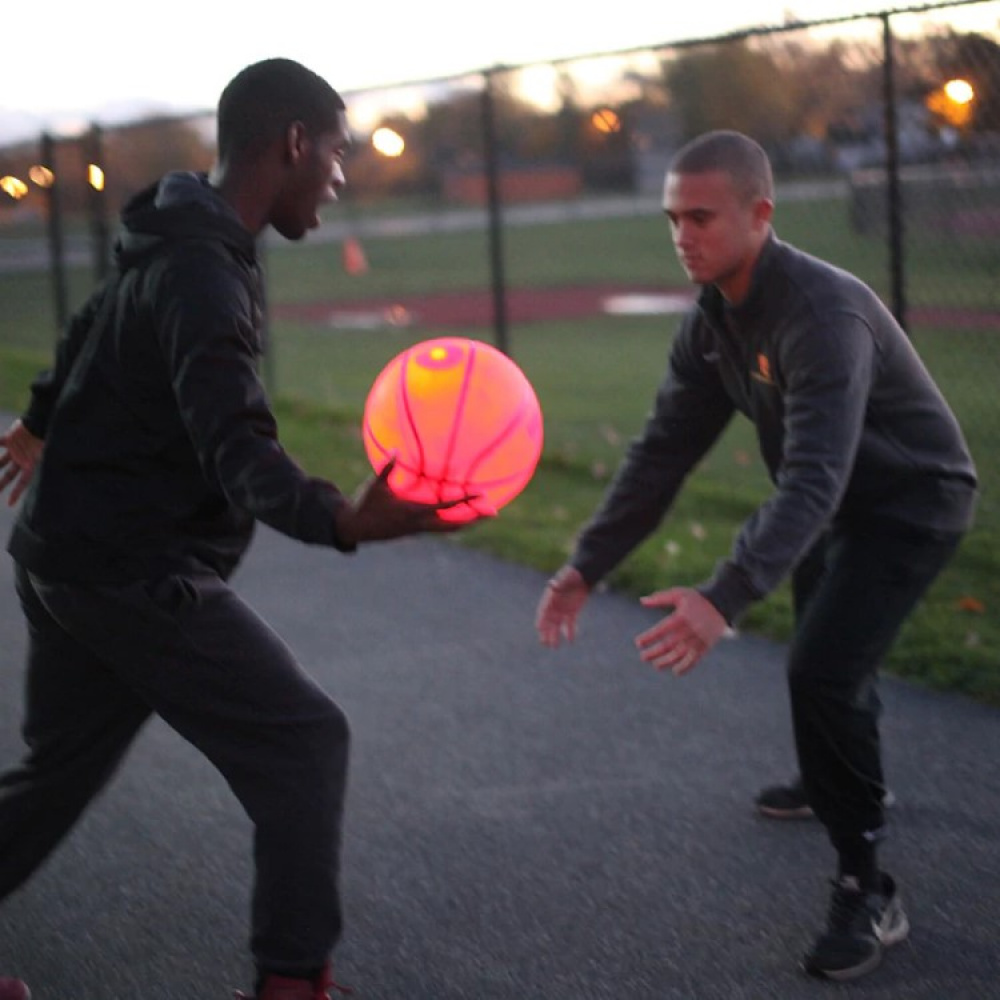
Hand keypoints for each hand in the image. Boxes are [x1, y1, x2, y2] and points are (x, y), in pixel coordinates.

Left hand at [0, 420, 42, 505]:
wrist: (41, 422)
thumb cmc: (46, 439)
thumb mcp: (45, 456)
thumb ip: (39, 468)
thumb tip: (43, 485)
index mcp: (32, 465)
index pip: (23, 482)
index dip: (16, 493)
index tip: (10, 504)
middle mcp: (23, 459)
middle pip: (9, 475)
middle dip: (0, 484)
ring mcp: (16, 450)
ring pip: (1, 462)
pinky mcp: (11, 439)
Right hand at [335, 456, 490, 545]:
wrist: (357, 528)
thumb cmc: (366, 504)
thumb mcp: (375, 485)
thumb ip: (388, 468)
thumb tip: (396, 449)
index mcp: (415, 510)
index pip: (446, 506)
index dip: (465, 500)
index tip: (480, 494)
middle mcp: (421, 523)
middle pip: (455, 525)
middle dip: (475, 519)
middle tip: (493, 513)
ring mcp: (419, 530)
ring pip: (448, 529)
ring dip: (466, 523)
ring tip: (481, 517)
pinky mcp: (415, 531)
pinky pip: (439, 528)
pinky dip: (452, 524)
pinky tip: (458, 518)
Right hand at [536, 565, 589, 647]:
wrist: (581, 577)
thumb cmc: (571, 576)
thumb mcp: (565, 579)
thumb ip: (559, 584)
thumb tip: (552, 584)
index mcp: (550, 599)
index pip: (543, 612)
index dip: (541, 620)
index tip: (539, 628)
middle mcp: (554, 607)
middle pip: (548, 622)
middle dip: (546, 633)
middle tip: (544, 643)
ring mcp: (562, 611)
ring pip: (557, 626)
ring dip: (555, 636)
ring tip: (554, 647)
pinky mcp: (572, 613)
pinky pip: (569, 624)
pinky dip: (569, 632)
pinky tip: (570, 641)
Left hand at [635, 587, 727, 675]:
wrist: (721, 603)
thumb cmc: (696, 598)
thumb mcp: (678, 594)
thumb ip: (659, 598)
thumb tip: (642, 601)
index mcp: (681, 617)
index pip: (661, 630)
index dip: (649, 638)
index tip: (638, 643)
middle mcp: (689, 630)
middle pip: (669, 645)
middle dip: (654, 653)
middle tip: (643, 657)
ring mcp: (698, 639)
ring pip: (680, 655)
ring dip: (667, 662)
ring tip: (656, 666)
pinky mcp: (706, 646)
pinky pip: (695, 660)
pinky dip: (686, 667)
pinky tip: (676, 672)